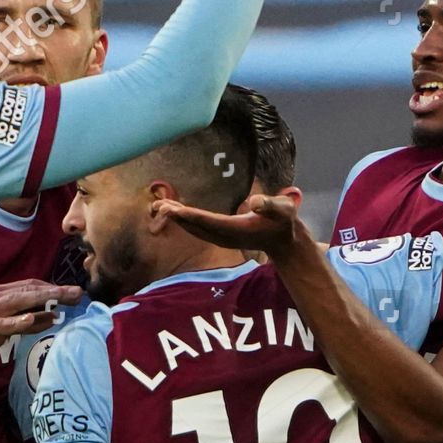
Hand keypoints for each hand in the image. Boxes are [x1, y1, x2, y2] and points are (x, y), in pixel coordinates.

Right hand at [0, 280, 81, 374]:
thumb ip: (23, 323)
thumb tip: (52, 318)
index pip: (29, 286)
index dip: (53, 288)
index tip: (75, 293)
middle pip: (27, 290)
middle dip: (54, 291)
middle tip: (79, 293)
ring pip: (16, 301)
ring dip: (42, 299)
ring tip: (63, 299)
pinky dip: (16, 320)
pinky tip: (31, 319)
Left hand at [153, 191, 307, 256]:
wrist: (284, 241)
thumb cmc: (284, 221)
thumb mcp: (283, 209)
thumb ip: (269, 205)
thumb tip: (254, 201)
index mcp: (235, 229)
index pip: (208, 221)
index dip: (189, 215)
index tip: (172, 210)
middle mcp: (224, 236)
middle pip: (196, 226)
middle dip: (177, 217)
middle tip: (158, 206)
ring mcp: (221, 237)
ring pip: (194, 228)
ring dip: (177, 218)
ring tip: (159, 206)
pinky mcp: (220, 235)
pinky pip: (197, 228)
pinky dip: (184, 220)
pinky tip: (174, 211)